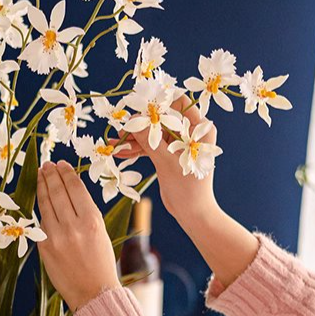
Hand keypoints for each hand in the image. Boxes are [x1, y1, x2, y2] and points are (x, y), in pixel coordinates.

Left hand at [36, 160, 119, 311]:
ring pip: (46, 203)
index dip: (66, 173)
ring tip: (41, 173)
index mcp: (92, 221)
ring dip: (42, 186)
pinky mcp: (44, 247)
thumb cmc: (101, 262)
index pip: (75, 188)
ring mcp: (56, 237)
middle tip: (47, 164)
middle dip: (51, 175)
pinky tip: (40, 198)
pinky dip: (41, 208)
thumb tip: (67, 191)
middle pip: (58, 192)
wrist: (93, 293)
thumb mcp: (100, 232)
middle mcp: (73, 226)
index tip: (60, 164)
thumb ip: (84, 212)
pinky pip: (41, 222)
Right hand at [114, 95, 219, 229]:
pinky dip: (137, 149)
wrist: (192, 212)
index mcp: (200, 129)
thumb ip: (149, 140)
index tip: (139, 108)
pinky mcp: (169, 154)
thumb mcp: (166, 163)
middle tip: (121, 129)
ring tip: (114, 142)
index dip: (159, 103)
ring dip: (135, 138)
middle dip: (140, 124)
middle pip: (162, 118)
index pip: (180, 102)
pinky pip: (151, 146)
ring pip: (153, 133)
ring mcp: (179, 143)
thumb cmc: (188, 188)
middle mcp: (191, 132)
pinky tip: (120, 151)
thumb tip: (132, 121)